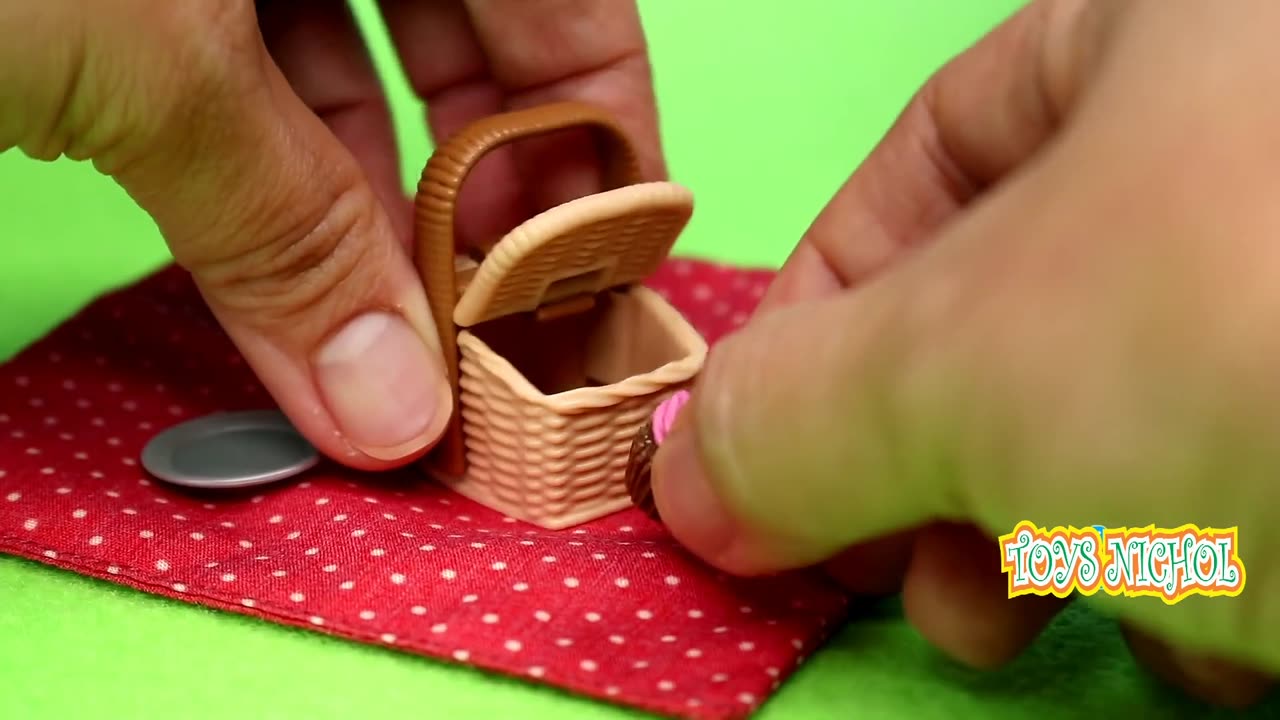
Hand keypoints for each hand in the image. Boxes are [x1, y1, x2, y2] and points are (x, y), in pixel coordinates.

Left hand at [0, 0, 664, 467]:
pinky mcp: (150, 10)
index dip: (610, 128)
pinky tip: (295, 301)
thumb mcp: (146, 62)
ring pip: (346, 81)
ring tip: (397, 352)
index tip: (612, 264)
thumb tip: (396, 402)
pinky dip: (270, 196)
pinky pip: (244, 97)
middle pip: (471, 46)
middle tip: (498, 330)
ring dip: (373, 220)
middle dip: (488, 192)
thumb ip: (280, 225)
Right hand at [652, 0, 1279, 706]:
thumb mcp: (967, 364)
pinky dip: (1220, 580)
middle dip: (938, 472)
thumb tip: (683, 479)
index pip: (916, 175)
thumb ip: (790, 413)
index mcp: (1161, 31)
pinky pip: (1264, 479)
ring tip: (1060, 621)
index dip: (812, 334)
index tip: (751, 479)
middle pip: (1026, 314)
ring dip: (1070, 549)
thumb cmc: (1267, 327)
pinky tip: (1238, 640)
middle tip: (910, 585)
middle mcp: (1270, 134)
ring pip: (1146, 418)